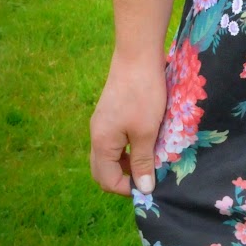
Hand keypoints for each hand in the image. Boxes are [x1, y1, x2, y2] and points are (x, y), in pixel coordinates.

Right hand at [89, 49, 168, 197]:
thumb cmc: (143, 95)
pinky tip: (145, 141)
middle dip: (122, 178)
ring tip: (149, 160)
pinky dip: (126, 148)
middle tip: (147, 176)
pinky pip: (113, 140)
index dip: (127, 188)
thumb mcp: (146, 132)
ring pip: (108, 155)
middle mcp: (96, 135)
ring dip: (125, 163)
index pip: (106, 180)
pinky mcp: (110, 112)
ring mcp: (102, 123)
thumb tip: (143, 189)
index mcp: (101, 143)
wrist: (137, 56)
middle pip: (102, 170)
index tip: (150, 185)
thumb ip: (143, 162)